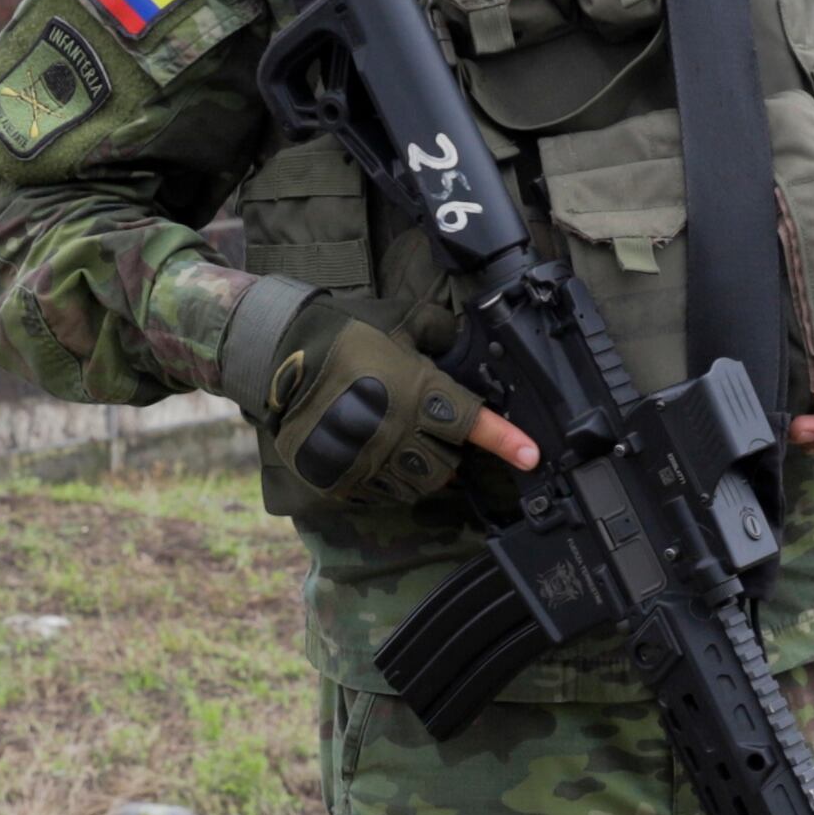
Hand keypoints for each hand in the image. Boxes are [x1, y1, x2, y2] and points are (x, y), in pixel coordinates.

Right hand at [266, 313, 536, 504]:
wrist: (280, 358)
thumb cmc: (343, 334)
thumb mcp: (397, 320)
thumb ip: (437, 330)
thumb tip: (460, 335)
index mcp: (421, 394)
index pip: (475, 424)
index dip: (508, 442)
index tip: (533, 457)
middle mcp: (401, 434)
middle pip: (448, 465)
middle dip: (449, 453)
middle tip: (433, 433)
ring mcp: (371, 461)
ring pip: (418, 485)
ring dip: (422, 471)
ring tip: (405, 446)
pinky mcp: (344, 479)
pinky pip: (382, 493)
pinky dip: (388, 480)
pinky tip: (376, 456)